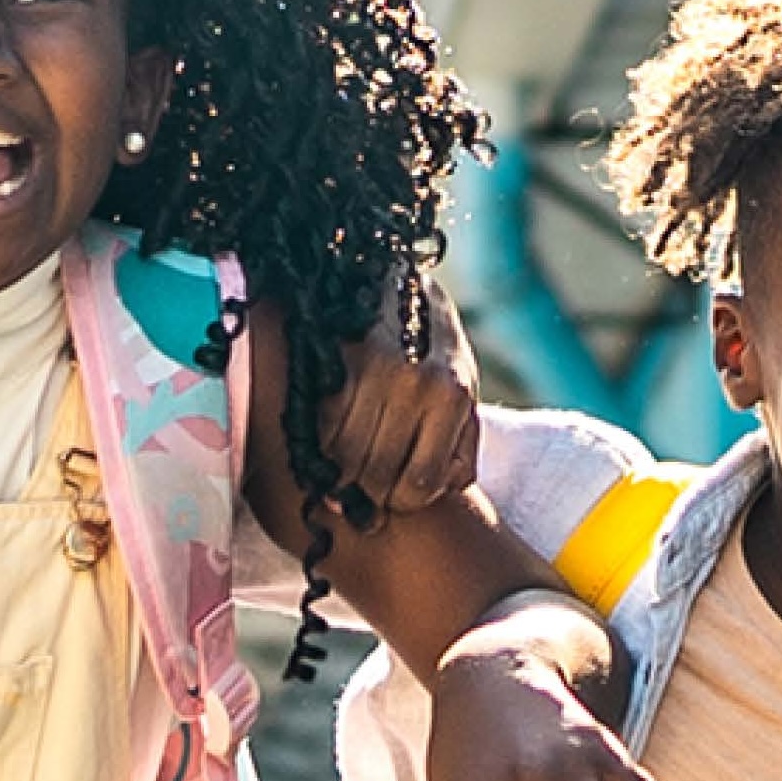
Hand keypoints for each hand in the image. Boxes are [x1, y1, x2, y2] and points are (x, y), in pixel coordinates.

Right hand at [327, 271, 486, 516]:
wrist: (396, 278)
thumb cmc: (434, 349)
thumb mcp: (465, 393)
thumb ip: (460, 446)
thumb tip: (439, 491)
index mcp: (452, 397)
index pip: (418, 484)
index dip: (400, 503)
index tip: (389, 500)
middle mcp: (414, 382)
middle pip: (374, 474)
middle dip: (363, 497)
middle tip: (354, 498)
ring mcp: (371, 366)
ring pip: (341, 455)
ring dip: (335, 474)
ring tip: (336, 473)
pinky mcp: (334, 354)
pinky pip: (317, 422)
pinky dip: (316, 442)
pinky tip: (321, 441)